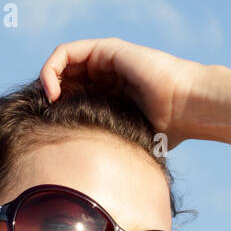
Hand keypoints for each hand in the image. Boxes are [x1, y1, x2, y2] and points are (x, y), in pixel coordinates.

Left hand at [38, 37, 208, 148]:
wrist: (188, 109)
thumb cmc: (171, 130)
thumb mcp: (133, 142)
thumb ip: (115, 149)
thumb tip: (97, 180)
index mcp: (113, 93)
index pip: (74, 95)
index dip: (57, 109)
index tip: (50, 129)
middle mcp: (108, 74)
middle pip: (65, 79)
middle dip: (48, 96)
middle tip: (42, 116)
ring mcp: (106, 60)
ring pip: (62, 64)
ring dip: (46, 82)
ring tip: (46, 104)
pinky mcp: (106, 50)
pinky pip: (66, 52)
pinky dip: (52, 69)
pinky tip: (52, 92)